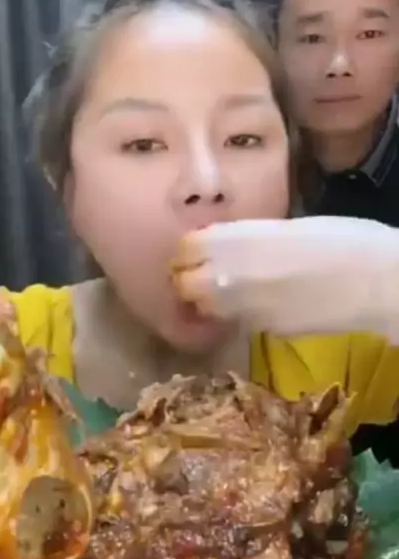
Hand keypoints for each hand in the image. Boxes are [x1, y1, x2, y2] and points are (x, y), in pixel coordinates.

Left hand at [171, 217, 398, 338]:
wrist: (374, 281)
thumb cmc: (342, 240)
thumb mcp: (288, 227)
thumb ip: (250, 239)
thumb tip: (233, 248)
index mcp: (234, 238)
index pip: (184, 248)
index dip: (191, 252)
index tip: (201, 253)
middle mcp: (227, 273)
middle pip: (183, 284)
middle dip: (191, 282)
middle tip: (211, 278)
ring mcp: (242, 307)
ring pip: (207, 308)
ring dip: (213, 302)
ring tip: (239, 293)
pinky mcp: (262, 331)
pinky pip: (240, 321)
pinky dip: (244, 315)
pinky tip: (269, 305)